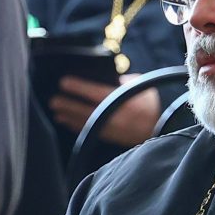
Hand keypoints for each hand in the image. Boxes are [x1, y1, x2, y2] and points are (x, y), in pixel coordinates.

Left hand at [50, 74, 164, 146]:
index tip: (63, 82)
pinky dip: (76, 126)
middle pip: (87, 110)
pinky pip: (90, 131)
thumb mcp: (139, 84)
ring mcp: (114, 128)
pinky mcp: (112, 137)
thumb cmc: (148, 101)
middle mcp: (117, 115)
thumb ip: (120, 80)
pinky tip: (66, 121)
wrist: (161, 126)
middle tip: (53, 100)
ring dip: (69, 116)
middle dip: (69, 105)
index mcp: (124, 99)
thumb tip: (99, 77)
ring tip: (56, 111)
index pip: (95, 92)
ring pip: (87, 122)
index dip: (78, 87)